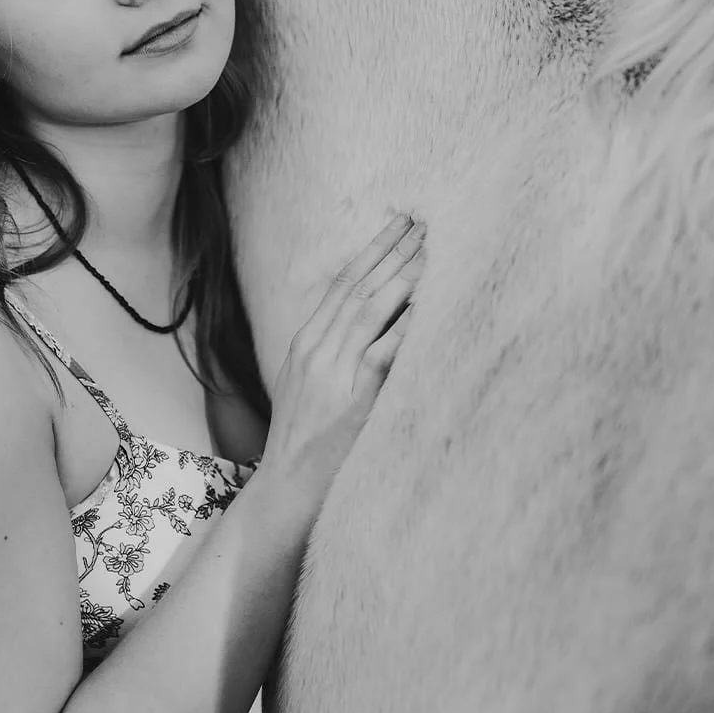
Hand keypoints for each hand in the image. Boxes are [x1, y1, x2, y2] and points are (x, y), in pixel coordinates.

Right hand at [255, 214, 425, 520]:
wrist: (285, 490)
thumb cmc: (304, 443)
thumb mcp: (310, 387)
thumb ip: (335, 355)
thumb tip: (377, 327)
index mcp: (305, 342)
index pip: (343, 284)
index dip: (372, 252)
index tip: (397, 226)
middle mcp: (316, 349)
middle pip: (358, 286)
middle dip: (391, 251)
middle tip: (422, 222)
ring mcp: (332, 372)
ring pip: (370, 309)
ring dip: (402, 276)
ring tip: (429, 249)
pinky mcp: (352, 399)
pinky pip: (383, 352)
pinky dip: (405, 325)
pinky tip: (426, 304)